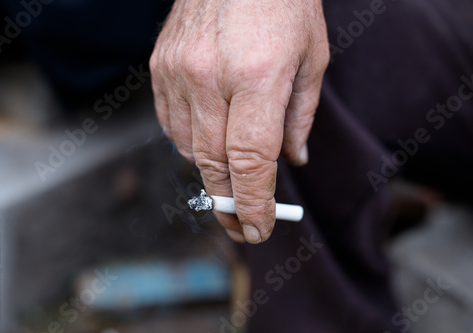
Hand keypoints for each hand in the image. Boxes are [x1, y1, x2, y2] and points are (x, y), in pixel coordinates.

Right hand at [150, 0, 328, 242]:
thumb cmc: (283, 3)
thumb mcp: (311, 58)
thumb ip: (299, 116)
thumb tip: (292, 161)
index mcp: (257, 77)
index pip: (250, 162)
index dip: (254, 204)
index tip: (259, 228)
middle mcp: (210, 78)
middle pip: (214, 165)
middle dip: (229, 204)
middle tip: (241, 226)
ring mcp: (178, 72)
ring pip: (188, 150)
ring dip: (210, 175)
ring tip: (230, 184)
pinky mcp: (160, 66)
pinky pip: (170, 125)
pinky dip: (189, 145)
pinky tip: (207, 145)